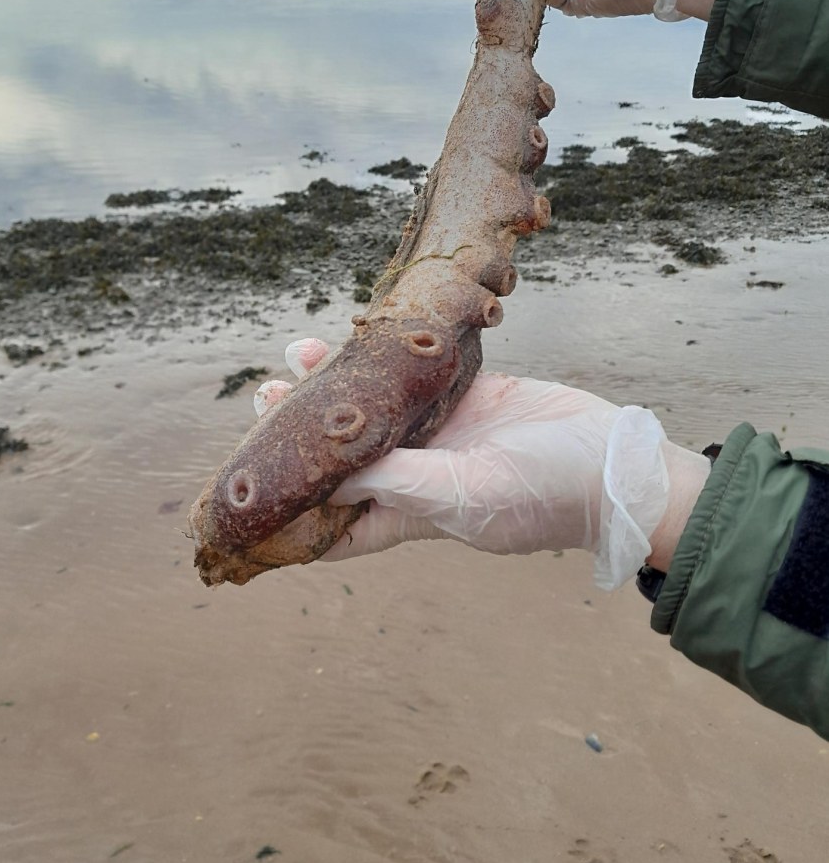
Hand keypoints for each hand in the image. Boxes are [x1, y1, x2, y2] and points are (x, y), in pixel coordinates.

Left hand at [255, 339, 710, 587]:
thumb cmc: (542, 494)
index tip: (248, 496)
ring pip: (371, 410)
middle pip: (343, 458)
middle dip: (301, 436)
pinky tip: (348, 335)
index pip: (334, 527)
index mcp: (410, 514)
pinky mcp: (466, 394)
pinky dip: (380, 358)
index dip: (290, 515)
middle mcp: (417, 475)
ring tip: (291, 358)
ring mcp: (441, 433)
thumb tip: (328, 476)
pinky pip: (412, 374)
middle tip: (261, 403)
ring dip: (333, 388)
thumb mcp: (464, 495)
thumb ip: (397, 482)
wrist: (613, 460)